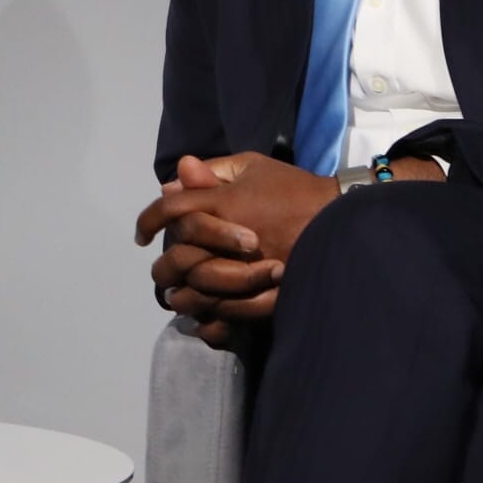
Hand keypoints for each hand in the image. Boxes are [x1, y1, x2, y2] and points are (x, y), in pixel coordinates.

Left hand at [136, 153, 331, 333]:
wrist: (342, 219)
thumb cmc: (295, 189)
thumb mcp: (254, 167)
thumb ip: (212, 172)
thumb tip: (173, 182)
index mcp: (225, 201)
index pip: (172, 210)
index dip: (147, 221)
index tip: (139, 235)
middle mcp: (231, 235)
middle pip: (178, 257)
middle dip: (162, 267)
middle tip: (161, 273)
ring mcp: (250, 268)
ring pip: (198, 291)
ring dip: (181, 295)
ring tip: (176, 297)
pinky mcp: (268, 293)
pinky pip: (228, 312)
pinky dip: (210, 316)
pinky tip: (204, 314)